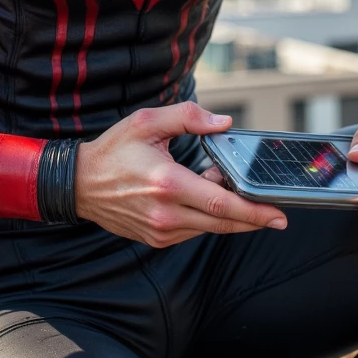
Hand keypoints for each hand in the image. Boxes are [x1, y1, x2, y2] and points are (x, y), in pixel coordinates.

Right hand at [75, 102, 287, 247]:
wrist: (79, 184)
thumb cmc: (114, 151)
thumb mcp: (147, 121)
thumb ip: (188, 118)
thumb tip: (224, 123)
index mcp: (167, 183)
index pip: (221, 203)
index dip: (254, 210)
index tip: (278, 214)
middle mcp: (166, 213)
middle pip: (223, 222)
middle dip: (254, 219)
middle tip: (278, 215)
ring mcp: (161, 230)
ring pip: (210, 229)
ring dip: (227, 213)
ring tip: (220, 185)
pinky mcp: (157, 238)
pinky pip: (194, 231)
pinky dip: (206, 218)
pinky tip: (201, 196)